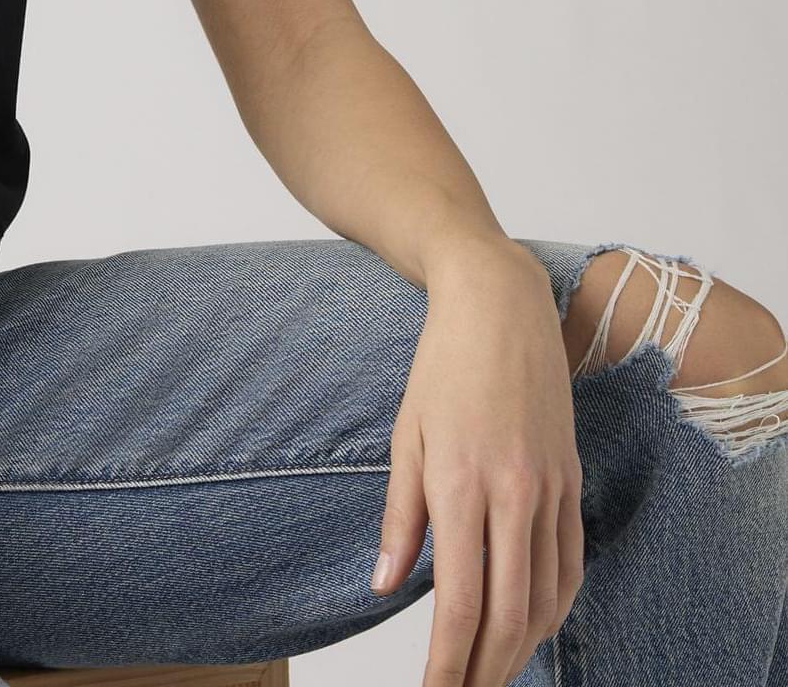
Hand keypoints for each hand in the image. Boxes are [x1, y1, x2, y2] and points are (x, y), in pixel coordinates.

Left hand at [372, 239, 585, 686]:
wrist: (501, 308)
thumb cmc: (443, 367)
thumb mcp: (406, 435)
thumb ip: (400, 516)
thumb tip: (386, 585)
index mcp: (461, 484)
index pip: (459, 602)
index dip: (449, 661)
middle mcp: (513, 495)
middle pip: (507, 614)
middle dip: (485, 669)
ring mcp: (550, 491)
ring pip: (545, 599)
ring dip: (520, 648)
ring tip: (489, 671)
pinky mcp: (572, 483)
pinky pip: (570, 565)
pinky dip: (553, 608)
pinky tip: (531, 625)